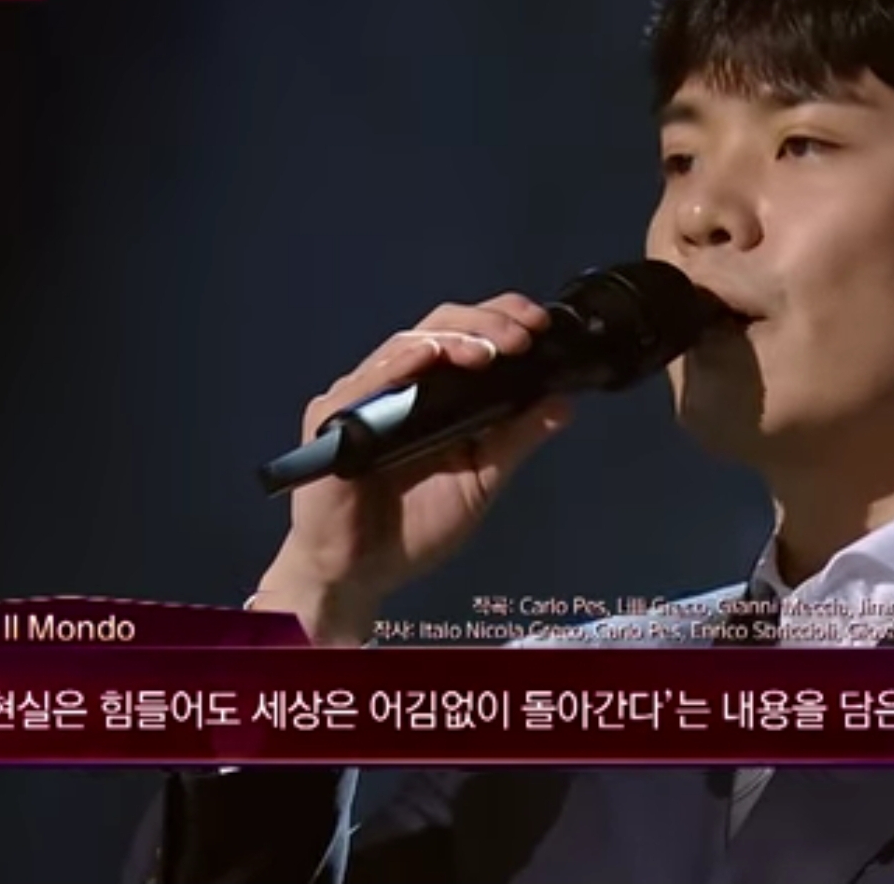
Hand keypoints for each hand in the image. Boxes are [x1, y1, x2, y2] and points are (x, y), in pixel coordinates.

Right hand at [252, 293, 573, 644]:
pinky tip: (427, 359)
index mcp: (433, 394)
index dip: (500, 318)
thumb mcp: (480, 481)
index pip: (466, 336)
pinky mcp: (331, 418)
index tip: (539, 325)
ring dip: (453, 340)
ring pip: (407, 344)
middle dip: (485, 323)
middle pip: (439, 327)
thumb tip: (562, 400)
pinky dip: (398, 365)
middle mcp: (397, 385)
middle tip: (523, 336)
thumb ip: (515, 439)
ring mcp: (362, 398)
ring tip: (491, 351)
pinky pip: (365, 382)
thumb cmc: (410, 528)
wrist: (358, 574)